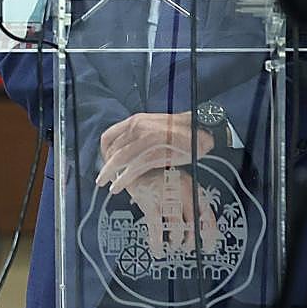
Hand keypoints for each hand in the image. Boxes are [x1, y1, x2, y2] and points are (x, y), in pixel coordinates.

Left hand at [95, 111, 213, 193]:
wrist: (203, 130)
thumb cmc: (182, 130)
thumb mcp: (155, 126)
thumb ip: (140, 134)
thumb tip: (129, 145)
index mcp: (136, 120)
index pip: (109, 136)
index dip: (103, 151)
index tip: (104, 161)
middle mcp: (137, 127)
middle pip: (112, 150)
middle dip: (106, 166)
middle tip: (103, 178)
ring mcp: (145, 140)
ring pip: (119, 160)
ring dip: (109, 174)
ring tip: (107, 186)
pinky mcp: (154, 153)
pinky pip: (133, 169)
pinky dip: (123, 180)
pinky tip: (119, 187)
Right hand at [121, 167, 220, 258]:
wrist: (134, 165)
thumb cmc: (156, 175)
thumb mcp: (177, 183)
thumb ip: (188, 200)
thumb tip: (197, 225)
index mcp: (191, 185)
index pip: (207, 213)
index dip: (209, 234)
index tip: (207, 245)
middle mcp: (181, 190)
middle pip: (193, 223)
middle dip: (191, 240)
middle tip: (186, 247)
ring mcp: (166, 196)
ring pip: (177, 227)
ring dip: (175, 241)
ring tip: (172, 245)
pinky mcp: (150, 202)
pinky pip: (157, 228)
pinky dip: (157, 242)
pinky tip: (158, 248)